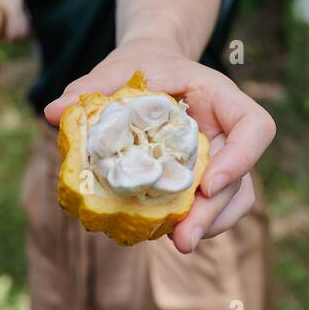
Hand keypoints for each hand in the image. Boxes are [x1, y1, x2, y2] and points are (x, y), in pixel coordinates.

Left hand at [42, 40, 274, 254]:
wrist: (151, 68)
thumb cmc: (141, 65)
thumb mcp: (117, 68)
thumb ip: (91, 87)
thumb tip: (52, 112)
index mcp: (222, 98)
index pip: (256, 127)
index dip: (241, 159)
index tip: (207, 184)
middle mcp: (229, 132)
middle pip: (241, 177)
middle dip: (214, 211)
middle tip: (183, 239)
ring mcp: (221, 159)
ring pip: (233, 200)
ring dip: (209, 226)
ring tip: (178, 244)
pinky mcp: (204, 179)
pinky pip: (211, 207)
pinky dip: (194, 222)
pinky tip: (165, 233)